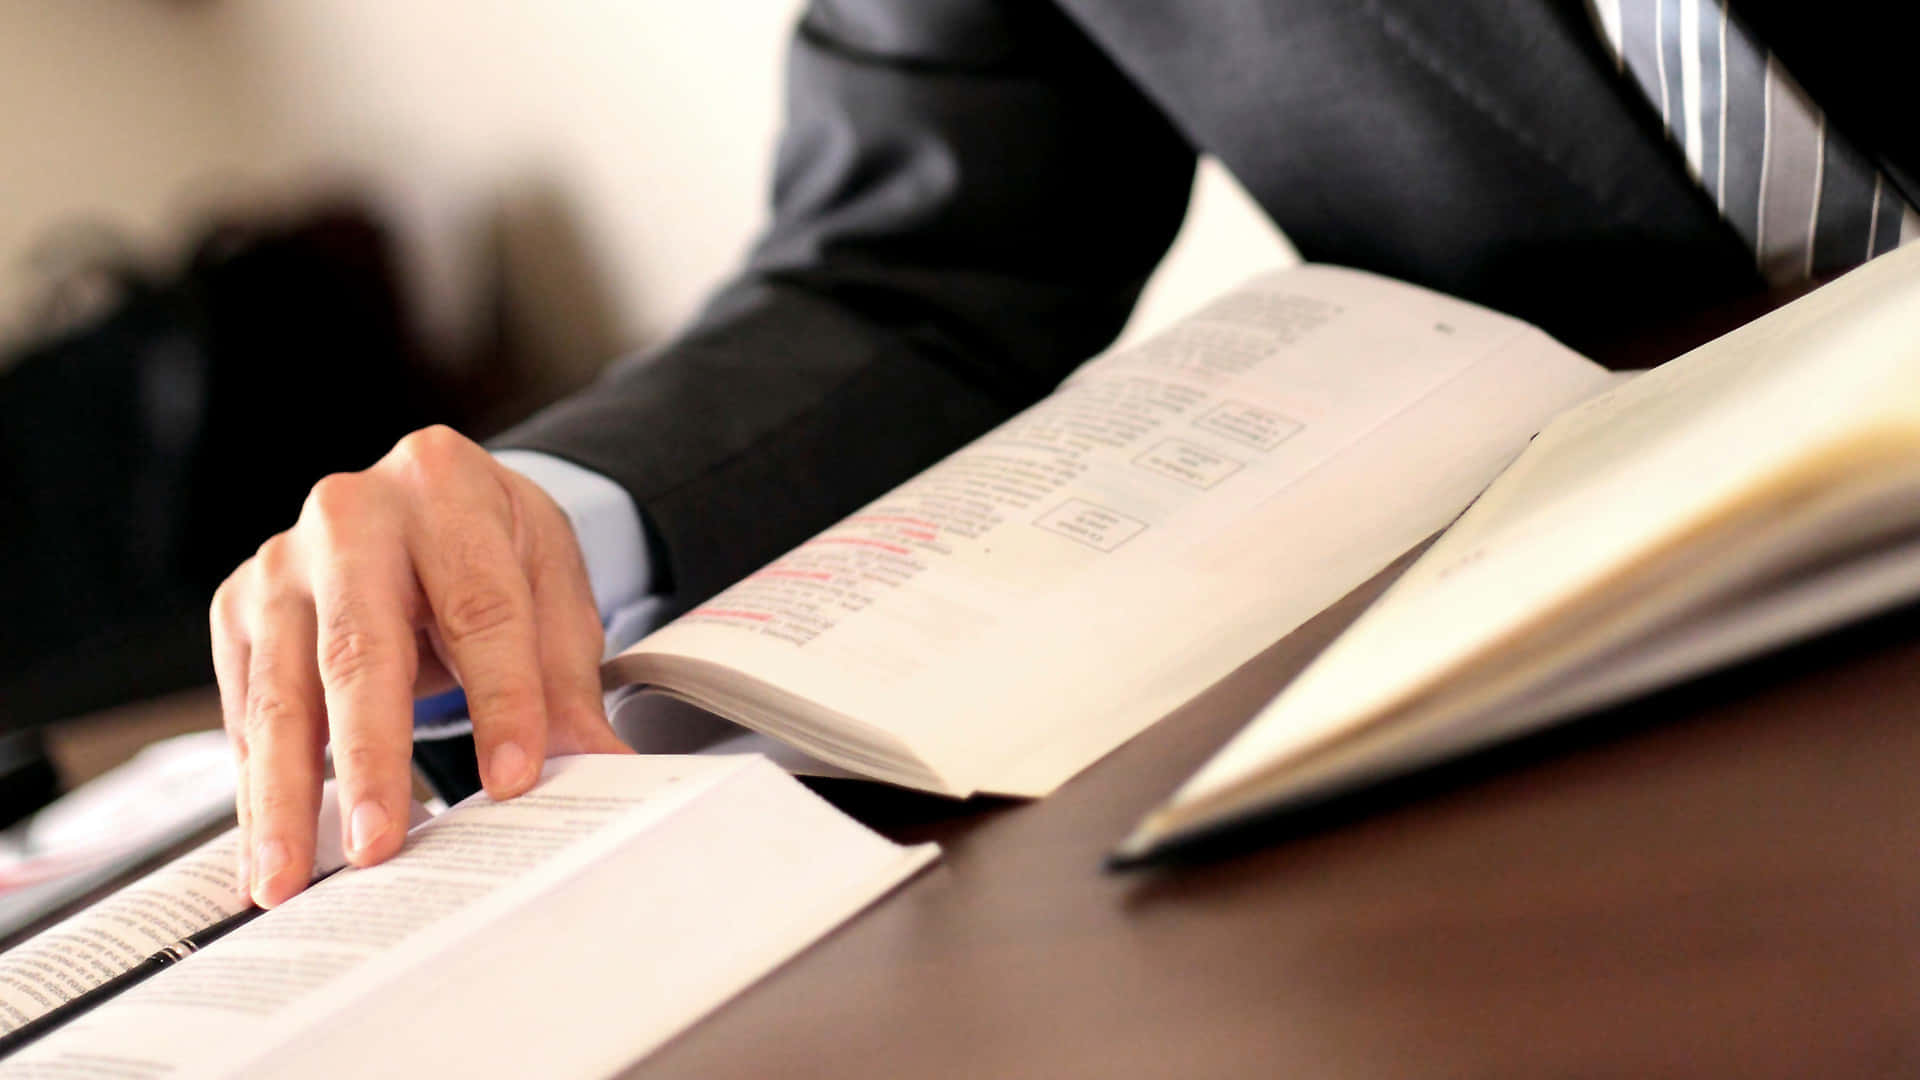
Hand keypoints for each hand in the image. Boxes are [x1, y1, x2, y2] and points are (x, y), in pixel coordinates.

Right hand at [210, 426, 629, 906]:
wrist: (428, 507)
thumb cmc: (493, 551)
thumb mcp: (551, 591)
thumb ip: (569, 682)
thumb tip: (605, 772)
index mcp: (445, 486)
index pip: (481, 606)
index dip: (502, 699)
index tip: (513, 782)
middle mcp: (351, 515)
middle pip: (361, 650)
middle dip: (371, 758)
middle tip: (379, 847)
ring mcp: (282, 561)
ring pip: (281, 692)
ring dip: (284, 797)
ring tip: (291, 878)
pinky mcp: (240, 609)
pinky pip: (246, 711)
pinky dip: (258, 788)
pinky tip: (273, 848)